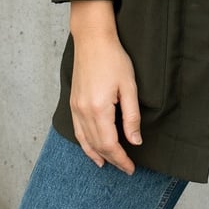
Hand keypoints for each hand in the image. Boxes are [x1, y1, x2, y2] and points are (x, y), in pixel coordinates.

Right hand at [69, 0, 141, 173]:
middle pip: (97, 145)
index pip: (110, 144)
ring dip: (97, 155)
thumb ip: (131, 117)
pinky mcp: (73, 102)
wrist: (93, 40)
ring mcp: (76, 108)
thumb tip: (135, 141)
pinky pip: (77, 131)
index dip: (121, 159)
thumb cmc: (114, 59)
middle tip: (126, 168)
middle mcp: (83, 112)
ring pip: (85, 141)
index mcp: (99, 109)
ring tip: (109, 164)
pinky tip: (91, 149)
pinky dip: (84, 144)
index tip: (131, 168)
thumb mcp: (129, 87)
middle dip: (112, 159)